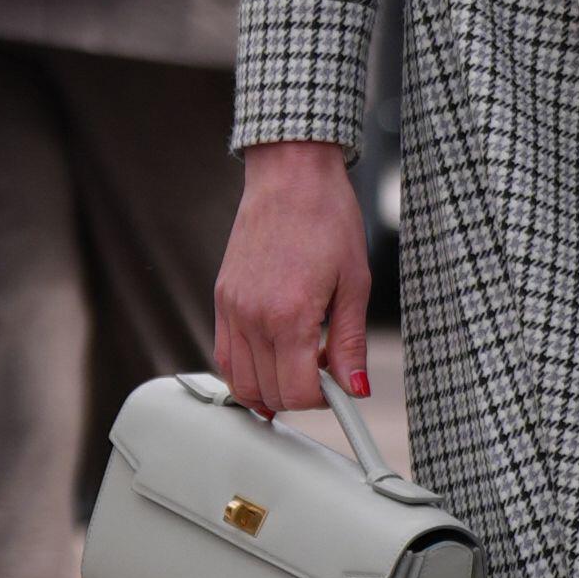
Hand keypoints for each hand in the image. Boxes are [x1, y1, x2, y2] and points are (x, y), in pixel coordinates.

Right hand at [215, 140, 372, 416]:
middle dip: (300, 395)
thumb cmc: (327, 217)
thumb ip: (351, 342)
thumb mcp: (356, 283)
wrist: (291, 177)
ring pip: (241, 381)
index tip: (341, 389)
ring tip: (302, 364)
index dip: (324, 400)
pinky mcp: (222, 299)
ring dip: (271, 387)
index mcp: (290, 315)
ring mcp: (232, 309)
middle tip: (327, 373)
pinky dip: (245, 371)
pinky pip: (224, 355)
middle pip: (268, 392)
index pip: (297, 391)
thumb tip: (356, 387)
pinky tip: (272, 360)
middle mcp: (253, 317)